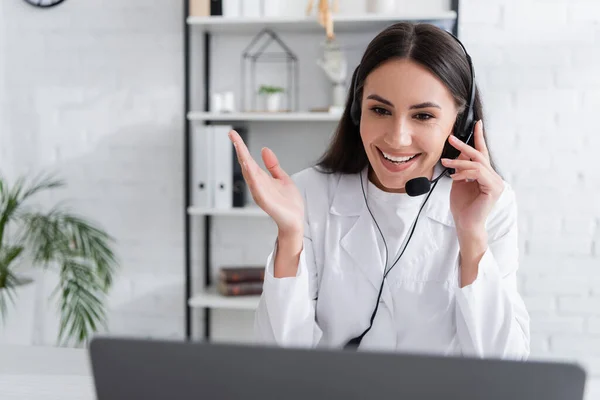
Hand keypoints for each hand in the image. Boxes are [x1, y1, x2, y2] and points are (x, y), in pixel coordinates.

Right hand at [228, 130, 303, 236]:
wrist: (295, 221)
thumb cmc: (289, 203)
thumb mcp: (282, 178)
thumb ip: (272, 165)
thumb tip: (264, 150)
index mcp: (261, 178)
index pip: (248, 159)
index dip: (241, 146)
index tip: (233, 134)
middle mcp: (257, 184)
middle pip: (245, 164)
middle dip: (239, 149)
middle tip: (232, 135)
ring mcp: (260, 193)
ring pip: (249, 174)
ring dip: (244, 161)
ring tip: (239, 147)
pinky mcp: (266, 202)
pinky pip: (257, 189)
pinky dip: (252, 179)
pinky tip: (249, 169)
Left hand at [440, 120, 503, 234]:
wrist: (465, 223)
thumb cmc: (462, 205)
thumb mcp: (459, 181)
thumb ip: (461, 168)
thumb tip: (459, 152)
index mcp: (485, 174)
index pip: (482, 153)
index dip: (479, 138)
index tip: (477, 124)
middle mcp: (493, 177)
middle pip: (479, 155)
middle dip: (464, 145)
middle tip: (451, 138)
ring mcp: (496, 183)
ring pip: (477, 164)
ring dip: (459, 161)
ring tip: (445, 162)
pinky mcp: (494, 189)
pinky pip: (478, 173)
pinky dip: (465, 172)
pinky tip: (455, 177)